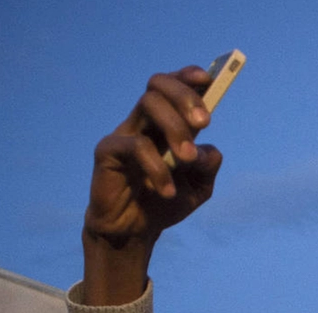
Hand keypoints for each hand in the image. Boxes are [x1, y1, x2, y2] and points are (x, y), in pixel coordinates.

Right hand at [82, 67, 223, 304]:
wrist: (135, 231)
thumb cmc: (166, 202)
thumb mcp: (200, 187)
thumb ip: (209, 166)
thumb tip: (207, 151)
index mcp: (167, 123)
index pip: (173, 86)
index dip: (188, 76)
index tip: (209, 79)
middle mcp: (144, 122)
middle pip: (158, 86)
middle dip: (185, 97)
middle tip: (205, 122)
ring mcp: (125, 133)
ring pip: (148, 105)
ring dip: (176, 129)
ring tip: (187, 160)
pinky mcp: (107, 151)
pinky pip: (135, 145)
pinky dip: (157, 168)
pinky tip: (167, 191)